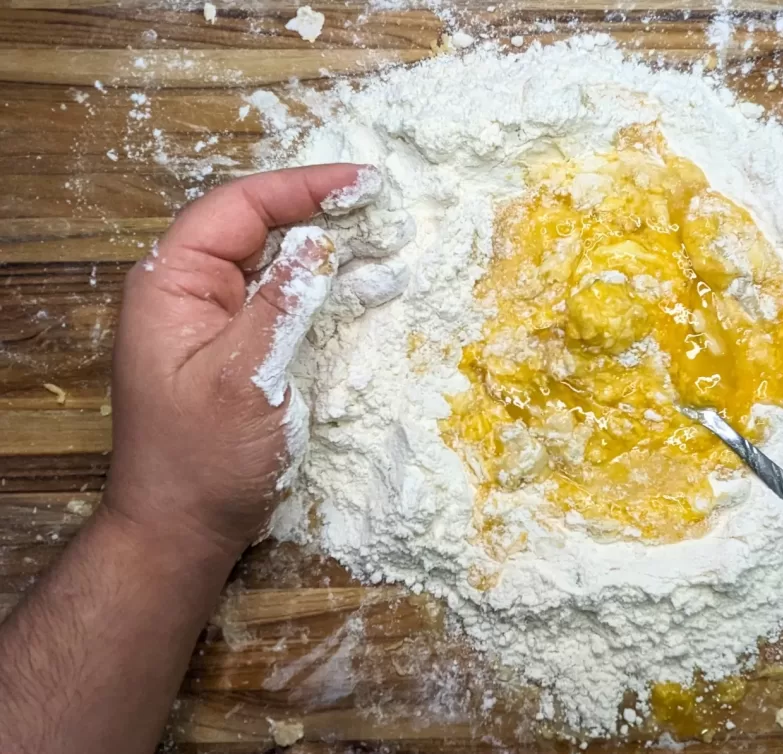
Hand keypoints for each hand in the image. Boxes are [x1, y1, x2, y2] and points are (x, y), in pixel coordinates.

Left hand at [105, 165, 371, 557]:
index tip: (363, 182)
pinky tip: (368, 283)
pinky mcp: (243, 346)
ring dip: (333, 250)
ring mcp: (218, 319)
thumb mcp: (244, 377)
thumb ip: (281, 304)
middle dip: (323, 212)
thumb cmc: (203, 459)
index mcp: (173, 283)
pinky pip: (288, 301)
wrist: (185, 528)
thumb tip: (320, 240)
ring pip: (279, 262)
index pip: (240, 207)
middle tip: (384, 207)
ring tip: (387, 241)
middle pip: (260, 226)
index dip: (303, 187)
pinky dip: (328, 289)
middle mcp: (193, 291)